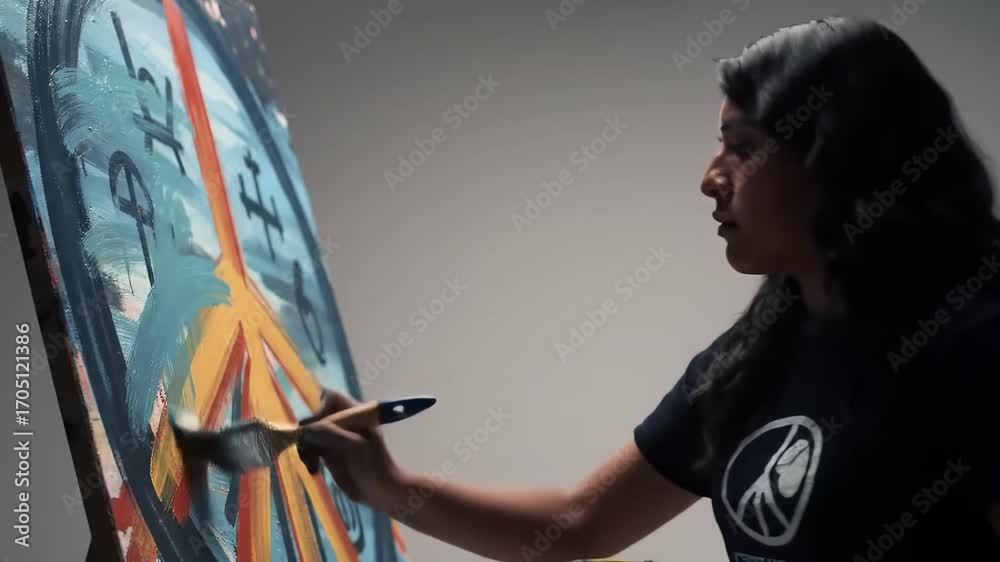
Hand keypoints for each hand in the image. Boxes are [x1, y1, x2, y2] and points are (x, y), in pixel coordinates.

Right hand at [297, 389, 404, 511]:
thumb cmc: (373, 465)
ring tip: (311, 464)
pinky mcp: (330, 454)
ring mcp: (336, 438)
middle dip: (307, 431)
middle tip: (305, 447)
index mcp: (355, 413)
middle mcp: (343, 422)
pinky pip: (311, 449)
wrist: (380, 492)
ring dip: (305, 447)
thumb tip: (303, 430)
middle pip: (316, 416)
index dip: (318, 408)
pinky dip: (308, 457)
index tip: (313, 426)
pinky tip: (313, 469)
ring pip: (310, 433)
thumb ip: (329, 433)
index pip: (330, 398)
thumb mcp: (353, 445)